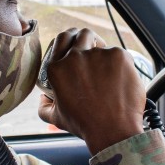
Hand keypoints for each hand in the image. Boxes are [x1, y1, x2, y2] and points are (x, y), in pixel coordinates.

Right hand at [38, 28, 145, 154]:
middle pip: (81, 33)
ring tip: (109, 70)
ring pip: (103, 45)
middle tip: (95, 49)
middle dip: (88, 39)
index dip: (71, 39)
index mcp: (57, 68)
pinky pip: (119, 54)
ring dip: (104, 54)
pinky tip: (120, 78)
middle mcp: (75, 57)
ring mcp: (97, 54)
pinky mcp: (118, 56)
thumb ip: (44, 107)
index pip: (62, 39)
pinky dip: (120, 64)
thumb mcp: (57, 118)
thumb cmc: (85, 125)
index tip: (78, 46)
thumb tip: (43, 98)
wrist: (112, 130)